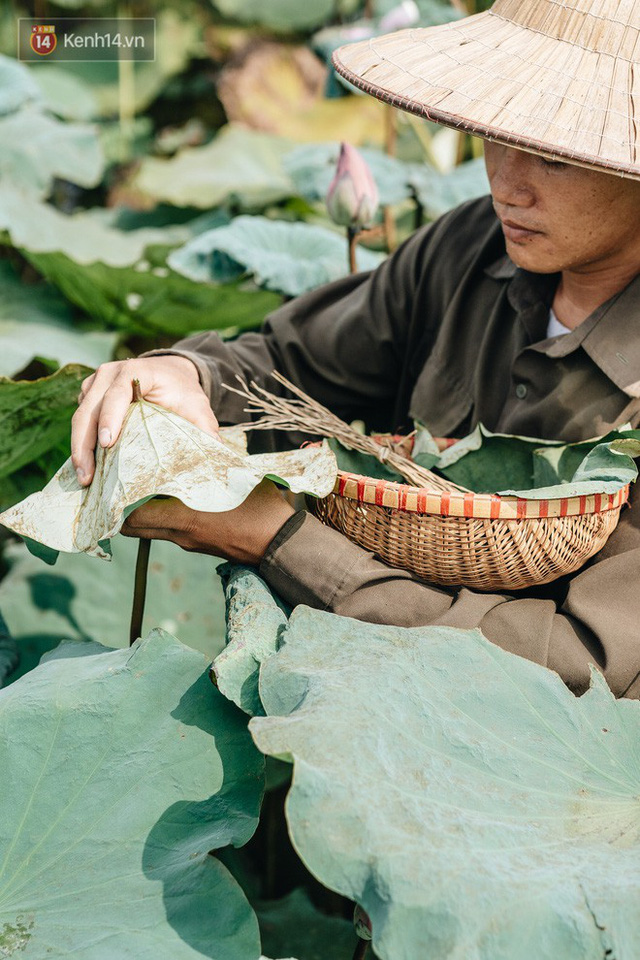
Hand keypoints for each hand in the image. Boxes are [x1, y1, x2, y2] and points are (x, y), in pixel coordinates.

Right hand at [72, 356, 217, 485]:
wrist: (171, 374)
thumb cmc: (184, 392)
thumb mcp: (198, 408)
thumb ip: (205, 429)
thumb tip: (214, 454)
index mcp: (138, 370)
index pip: (117, 393)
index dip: (110, 417)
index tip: (106, 444)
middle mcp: (110, 372)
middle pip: (89, 408)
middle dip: (84, 443)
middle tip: (87, 476)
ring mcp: (96, 382)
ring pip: (80, 416)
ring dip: (78, 447)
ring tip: (84, 477)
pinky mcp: (89, 393)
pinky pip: (80, 419)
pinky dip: (81, 442)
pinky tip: (87, 466)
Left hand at [121, 479, 295, 564]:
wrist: (282, 544)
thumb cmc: (262, 509)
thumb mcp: (236, 479)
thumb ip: (211, 463)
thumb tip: (195, 443)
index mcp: (185, 518)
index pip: (133, 517)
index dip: (117, 503)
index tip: (114, 481)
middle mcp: (180, 534)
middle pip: (134, 528)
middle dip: (125, 508)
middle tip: (123, 484)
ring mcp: (189, 543)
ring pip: (152, 529)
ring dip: (146, 512)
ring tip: (147, 487)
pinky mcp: (199, 547)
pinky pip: (171, 532)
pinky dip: (165, 517)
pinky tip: (175, 498)